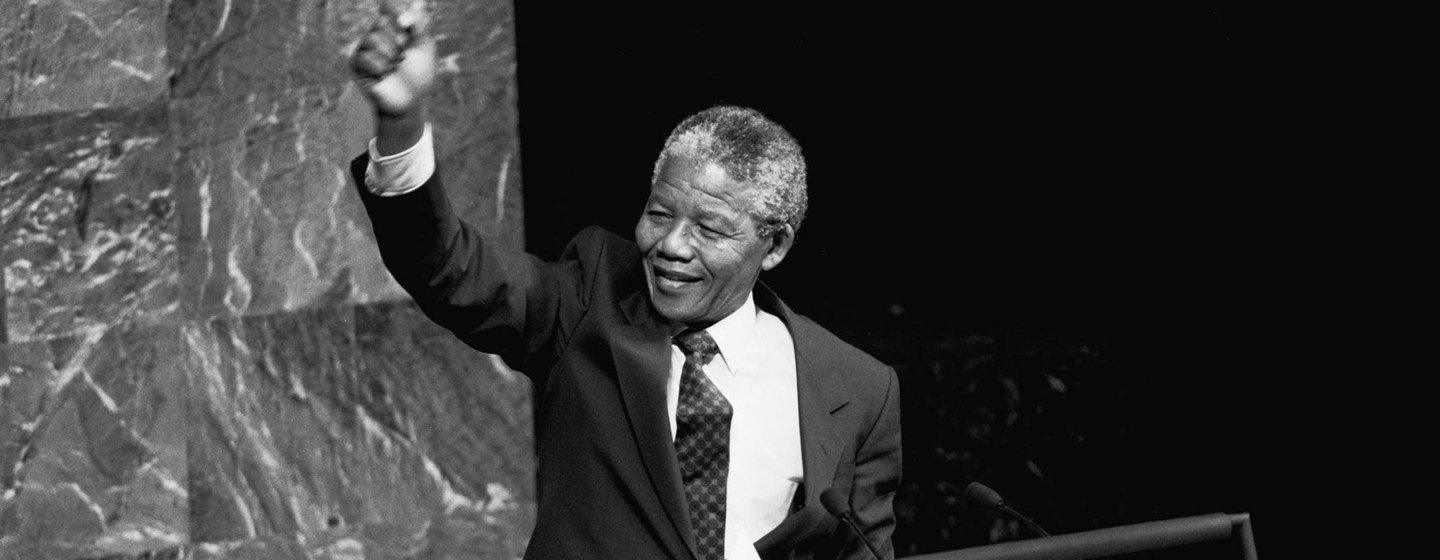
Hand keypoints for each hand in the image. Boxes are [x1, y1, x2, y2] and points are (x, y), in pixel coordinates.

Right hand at [351, 2, 437, 116]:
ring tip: (395, 66)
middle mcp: (377, 34)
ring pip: (372, 38)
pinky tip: (384, 75)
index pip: (387, 8)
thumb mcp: (425, 47)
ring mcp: (365, 49)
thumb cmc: (419, 74)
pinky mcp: (356, 64)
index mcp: (393, 28)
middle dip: (397, 39)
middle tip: (403, 54)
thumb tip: (418, 2)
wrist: (411, 101)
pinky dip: (380, 67)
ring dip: (390, 55)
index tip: (407, 25)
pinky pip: (364, 56)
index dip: (395, 12)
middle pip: (380, 22)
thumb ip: (421, 25)